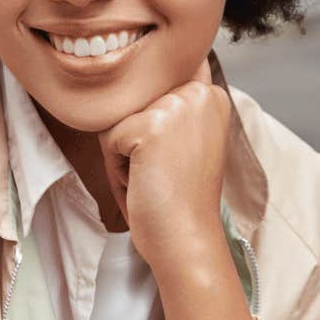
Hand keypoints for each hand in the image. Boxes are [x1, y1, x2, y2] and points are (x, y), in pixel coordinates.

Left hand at [98, 57, 232, 269]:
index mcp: (211, 94)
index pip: (154, 91)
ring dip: (124, 156)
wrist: (186, 238)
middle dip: (135, 141)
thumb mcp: (189, 141)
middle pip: (133, 104)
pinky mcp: (148, 126)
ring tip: (153, 179)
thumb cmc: (182, 198)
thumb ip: (170, 108)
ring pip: (118, 120)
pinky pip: (107, 140)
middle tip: (162, 173)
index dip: (152, 130)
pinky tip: (144, 185)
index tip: (174, 161)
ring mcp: (174, 107)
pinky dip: (115, 169)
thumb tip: (129, 80)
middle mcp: (198, 92)